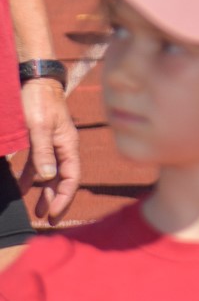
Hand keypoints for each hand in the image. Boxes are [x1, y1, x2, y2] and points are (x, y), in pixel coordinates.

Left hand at [20, 79, 76, 223]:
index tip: (52, 214)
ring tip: (37, 211)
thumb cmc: (38, 102)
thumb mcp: (38, 127)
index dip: (63, 197)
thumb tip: (47, 178)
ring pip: (52, 174)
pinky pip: (39, 165)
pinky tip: (24, 188)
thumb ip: (43, 152)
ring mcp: (53, 143)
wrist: (35, 80)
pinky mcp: (41, 140)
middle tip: (48, 219)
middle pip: (64, 179)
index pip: (71, 178)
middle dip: (57, 200)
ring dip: (45, 192)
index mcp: (68, 145)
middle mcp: (64, 146)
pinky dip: (33, 178)